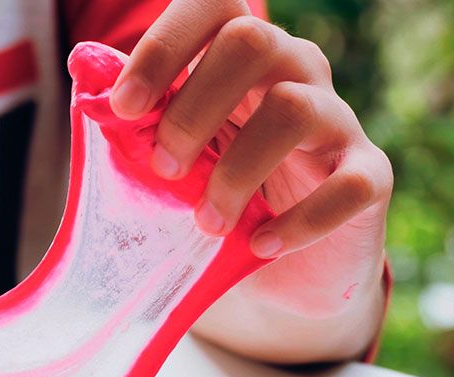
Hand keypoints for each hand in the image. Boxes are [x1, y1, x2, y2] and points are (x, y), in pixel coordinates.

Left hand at [109, 1, 390, 320]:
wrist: (281, 272)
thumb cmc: (215, 197)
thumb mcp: (169, 159)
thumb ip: (135, 121)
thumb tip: (84, 72)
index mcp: (239, 58)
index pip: (214, 5)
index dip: (165, 45)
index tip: (125, 106)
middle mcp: (295, 71)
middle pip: (252, 41)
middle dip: (192, 108)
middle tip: (164, 169)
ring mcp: (337, 121)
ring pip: (294, 107)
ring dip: (237, 172)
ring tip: (207, 224)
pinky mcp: (370, 177)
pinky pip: (350, 184)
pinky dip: (300, 221)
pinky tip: (261, 246)